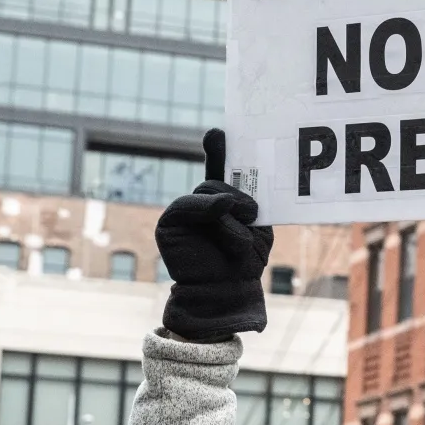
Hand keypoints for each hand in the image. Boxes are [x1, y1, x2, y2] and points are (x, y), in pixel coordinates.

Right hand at [155, 129, 274, 341]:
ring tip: (240, 239)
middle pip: (218, 180)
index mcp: (225, 199)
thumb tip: (224, 197)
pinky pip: (187, 205)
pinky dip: (207, 209)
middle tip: (253, 214)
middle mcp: (202, 202)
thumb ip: (244, 204)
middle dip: (239, 196)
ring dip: (230, 214)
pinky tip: (220, 210)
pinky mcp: (169, 222)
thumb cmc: (244, 262)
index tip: (219, 132)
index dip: (219, 149)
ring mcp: (184, 211)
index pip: (221, 168)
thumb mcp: (256, 228)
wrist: (226, 292)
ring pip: (208, 192)